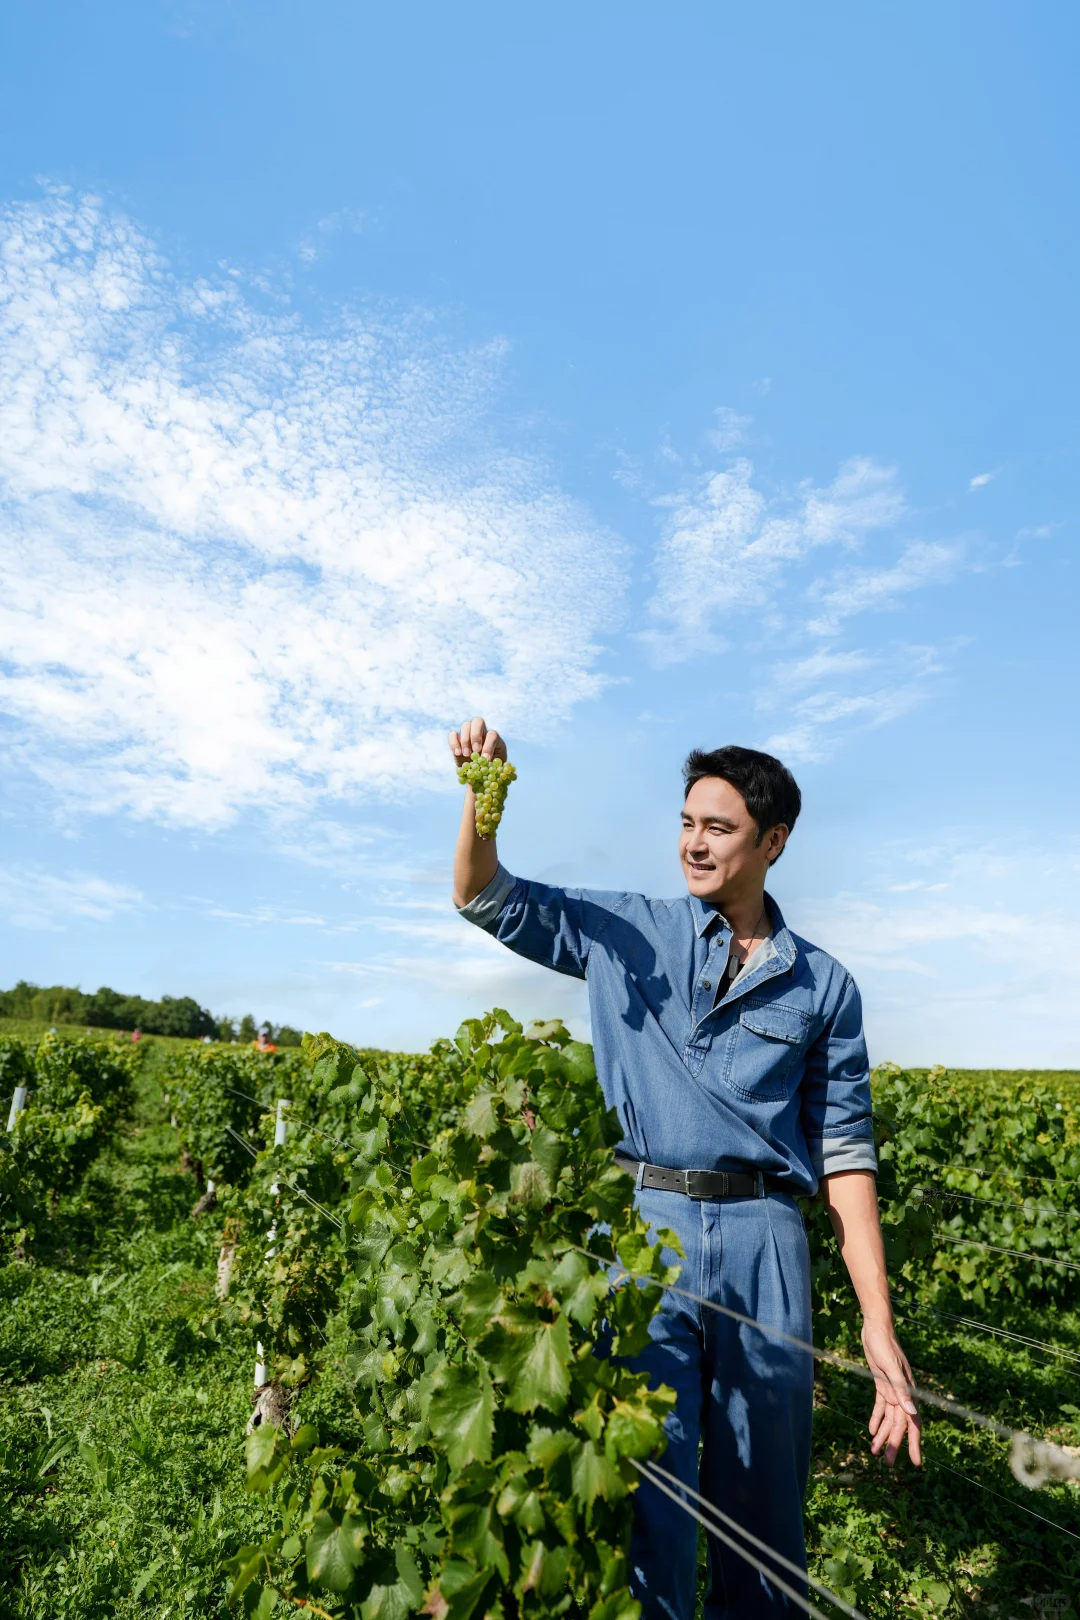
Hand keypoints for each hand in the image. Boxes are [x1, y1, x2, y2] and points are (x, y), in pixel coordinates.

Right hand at [448, 717, 506, 769]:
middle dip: (476, 735)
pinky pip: (453, 734)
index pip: (492, 735)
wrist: (478, 776)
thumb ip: (494, 768)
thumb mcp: (495, 770)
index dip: (488, 746)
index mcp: (494, 739)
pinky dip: (454, 743)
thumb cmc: (490, 772)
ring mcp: (468, 735)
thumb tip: (492, 767)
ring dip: (465, 740)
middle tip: (475, 751)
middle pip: (478, 721)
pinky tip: (458, 753)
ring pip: (466, 725)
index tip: (485, 759)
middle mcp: (481, 733)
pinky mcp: (457, 741)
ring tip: (466, 755)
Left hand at [861, 1318, 921, 1466]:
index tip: (915, 1463)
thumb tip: (911, 1411)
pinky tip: (871, 1430)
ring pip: (889, 1418)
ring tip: (874, 1451)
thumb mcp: (889, 1367)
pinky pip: (881, 1406)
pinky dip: (877, 1419)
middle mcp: (903, 1393)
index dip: (914, 1443)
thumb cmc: (884, 1344)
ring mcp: (893, 1389)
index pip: (913, 1423)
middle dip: (894, 1444)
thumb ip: (900, 1389)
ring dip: (883, 1434)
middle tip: (886, 1463)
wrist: (876, 1327)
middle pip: (899, 1425)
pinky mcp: (882, 1384)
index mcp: (908, 1392)